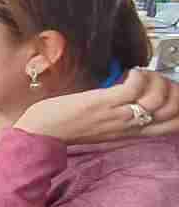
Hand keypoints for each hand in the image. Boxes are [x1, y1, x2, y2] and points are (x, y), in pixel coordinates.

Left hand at [15, 69, 178, 143]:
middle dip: (173, 89)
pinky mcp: (103, 104)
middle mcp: (129, 126)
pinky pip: (134, 88)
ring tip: (141, 74)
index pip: (173, 125)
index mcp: (131, 132)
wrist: (41, 133)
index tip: (171, 92)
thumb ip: (122, 116)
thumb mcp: (105, 126)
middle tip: (156, 79)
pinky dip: (138, 76)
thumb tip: (134, 97)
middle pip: (173, 110)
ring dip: (156, 80)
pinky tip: (130, 73)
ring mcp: (117, 115)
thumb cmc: (68, 124)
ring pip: (158, 98)